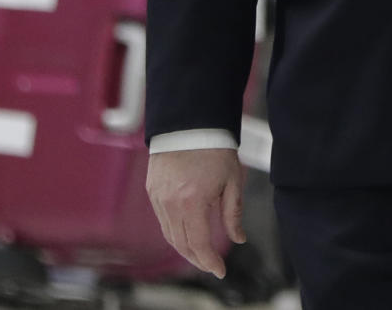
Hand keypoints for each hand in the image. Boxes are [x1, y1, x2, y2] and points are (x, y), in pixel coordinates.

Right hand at [146, 148, 245, 277]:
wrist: (190, 120)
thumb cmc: (214, 146)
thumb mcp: (232, 179)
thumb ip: (233, 212)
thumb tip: (239, 238)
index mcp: (192, 201)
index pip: (199, 244)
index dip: (209, 262)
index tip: (220, 271)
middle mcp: (171, 203)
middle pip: (181, 244)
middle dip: (197, 259)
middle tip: (211, 265)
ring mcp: (158, 197)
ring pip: (169, 235)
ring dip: (184, 248)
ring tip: (200, 253)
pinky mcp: (152, 190)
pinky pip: (161, 220)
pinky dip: (173, 232)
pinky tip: (185, 233)